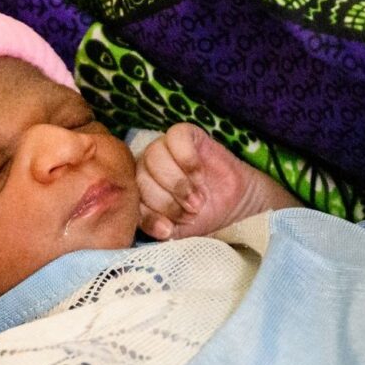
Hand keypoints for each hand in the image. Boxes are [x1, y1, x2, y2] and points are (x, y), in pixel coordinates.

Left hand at [135, 123, 293, 239]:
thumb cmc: (201, 217)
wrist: (233, 206)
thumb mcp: (177, 230)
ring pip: (155, 156)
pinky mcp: (184, 134)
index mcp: (137, 189)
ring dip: (178, 183)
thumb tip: (162, 228)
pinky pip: (176, 138)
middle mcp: (145, 166)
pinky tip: (200, 176)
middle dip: (167, 201)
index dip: (150, 215)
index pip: (131, 199)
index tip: (170, 229)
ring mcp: (163, 148)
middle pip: (141, 177)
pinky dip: (188, 160)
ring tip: (199, 198)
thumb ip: (160, 228)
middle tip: (191, 212)